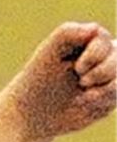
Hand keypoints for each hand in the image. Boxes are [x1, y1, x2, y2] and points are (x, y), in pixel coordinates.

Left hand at [7, 22, 115, 140]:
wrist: (32, 112)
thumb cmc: (39, 77)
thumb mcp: (50, 50)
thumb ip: (70, 33)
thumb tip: (95, 29)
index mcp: (89, 41)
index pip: (105, 42)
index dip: (95, 55)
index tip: (77, 68)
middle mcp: (100, 58)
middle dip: (101, 72)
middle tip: (82, 82)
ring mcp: (104, 80)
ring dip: (104, 91)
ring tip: (82, 97)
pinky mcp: (103, 101)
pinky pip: (113, 101)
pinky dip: (100, 104)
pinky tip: (83, 105)